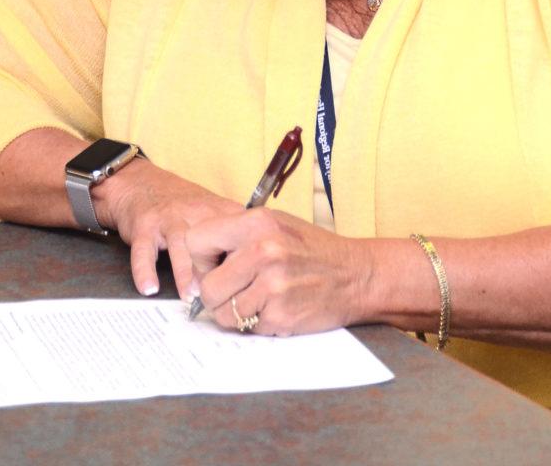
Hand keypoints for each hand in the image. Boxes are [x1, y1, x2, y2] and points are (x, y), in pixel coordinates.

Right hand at [99, 159, 242, 302]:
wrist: (143, 184)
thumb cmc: (184, 206)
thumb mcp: (213, 211)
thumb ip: (234, 234)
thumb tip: (256, 268)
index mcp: (217, 211)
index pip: (236, 234)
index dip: (242, 259)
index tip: (247, 284)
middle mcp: (195, 212)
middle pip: (210, 240)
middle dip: (215, 268)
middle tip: (220, 297)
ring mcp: (169, 218)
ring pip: (180, 244)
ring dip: (185, 272)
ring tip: (190, 296)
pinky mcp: (144, 226)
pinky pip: (144, 250)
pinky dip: (145, 270)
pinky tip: (149, 288)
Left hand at [185, 209, 375, 335]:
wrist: (356, 274)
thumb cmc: (311, 249)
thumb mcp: (274, 225)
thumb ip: (235, 237)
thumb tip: (194, 268)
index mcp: (256, 222)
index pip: (195, 242)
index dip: (200, 260)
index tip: (215, 266)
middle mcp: (263, 251)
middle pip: (206, 287)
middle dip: (216, 294)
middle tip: (237, 290)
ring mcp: (273, 285)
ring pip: (223, 313)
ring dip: (236, 313)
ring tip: (260, 299)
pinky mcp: (281, 314)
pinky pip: (248, 328)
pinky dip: (258, 323)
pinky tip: (276, 307)